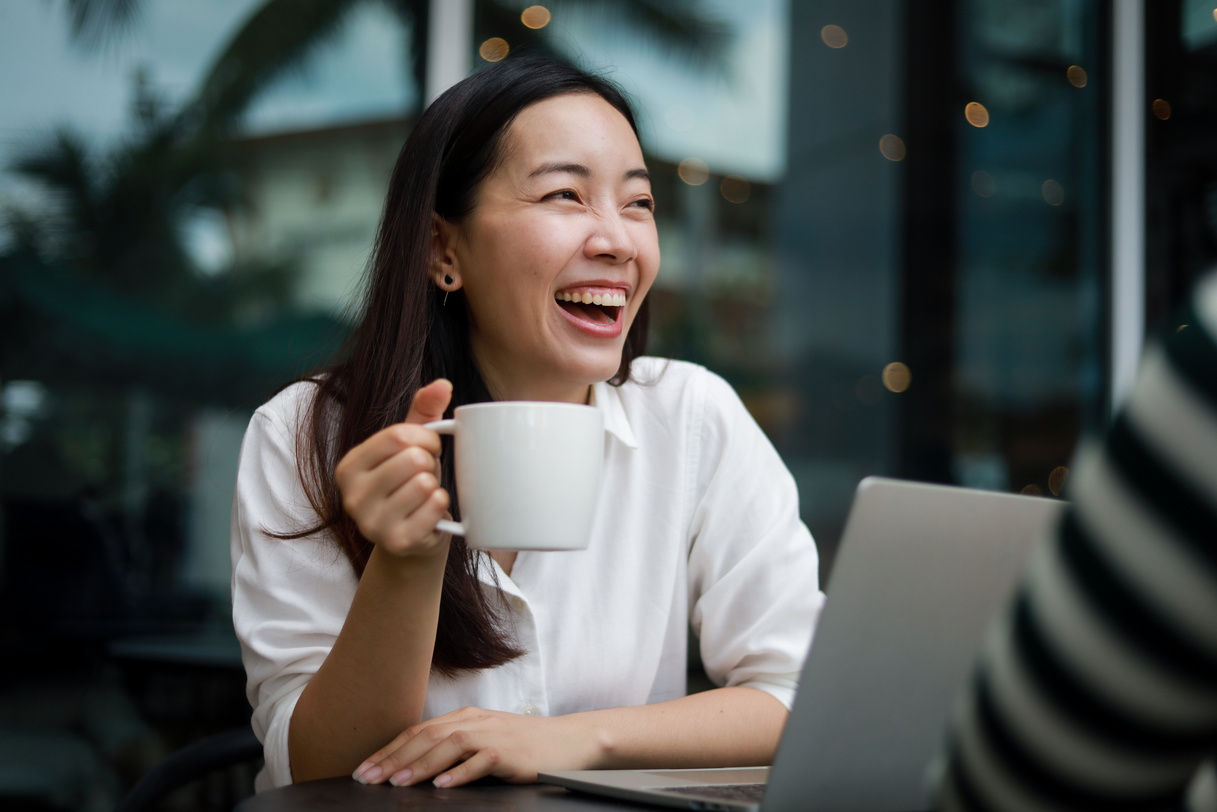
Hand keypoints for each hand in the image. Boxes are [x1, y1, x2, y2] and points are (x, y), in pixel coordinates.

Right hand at [334, 379, 453, 557]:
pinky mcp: (397, 543)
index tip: (430, 447)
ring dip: (435, 486)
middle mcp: (352, 496)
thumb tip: (442, 385)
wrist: (411, 538)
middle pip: (412, 459)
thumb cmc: (409, 483)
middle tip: (425, 475)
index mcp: (349, 467)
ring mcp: (372, 523)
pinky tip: (431, 512)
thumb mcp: (410, 444)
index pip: (398, 436)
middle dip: (430, 463)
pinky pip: (434, 508)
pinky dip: (441, 506)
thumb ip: (423, 410)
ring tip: (424, 495)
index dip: (426, 437)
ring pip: (424, 484)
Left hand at [350, 707, 604, 787]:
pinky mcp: (511, 753)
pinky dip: (460, 772)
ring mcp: (494, 735)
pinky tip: (442, 785)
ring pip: (449, 746)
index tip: (364, 769)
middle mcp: (476, 721)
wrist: (571, 740)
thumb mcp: (486, 738)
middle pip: (427, 736)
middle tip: (367, 778)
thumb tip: (414, 766)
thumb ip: (455, 746)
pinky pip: (481, 761)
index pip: (419, 731)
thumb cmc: (526, 744)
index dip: (389, 749)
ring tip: (396, 782)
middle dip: (394, 758)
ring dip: (419, 765)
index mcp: (466, 717)